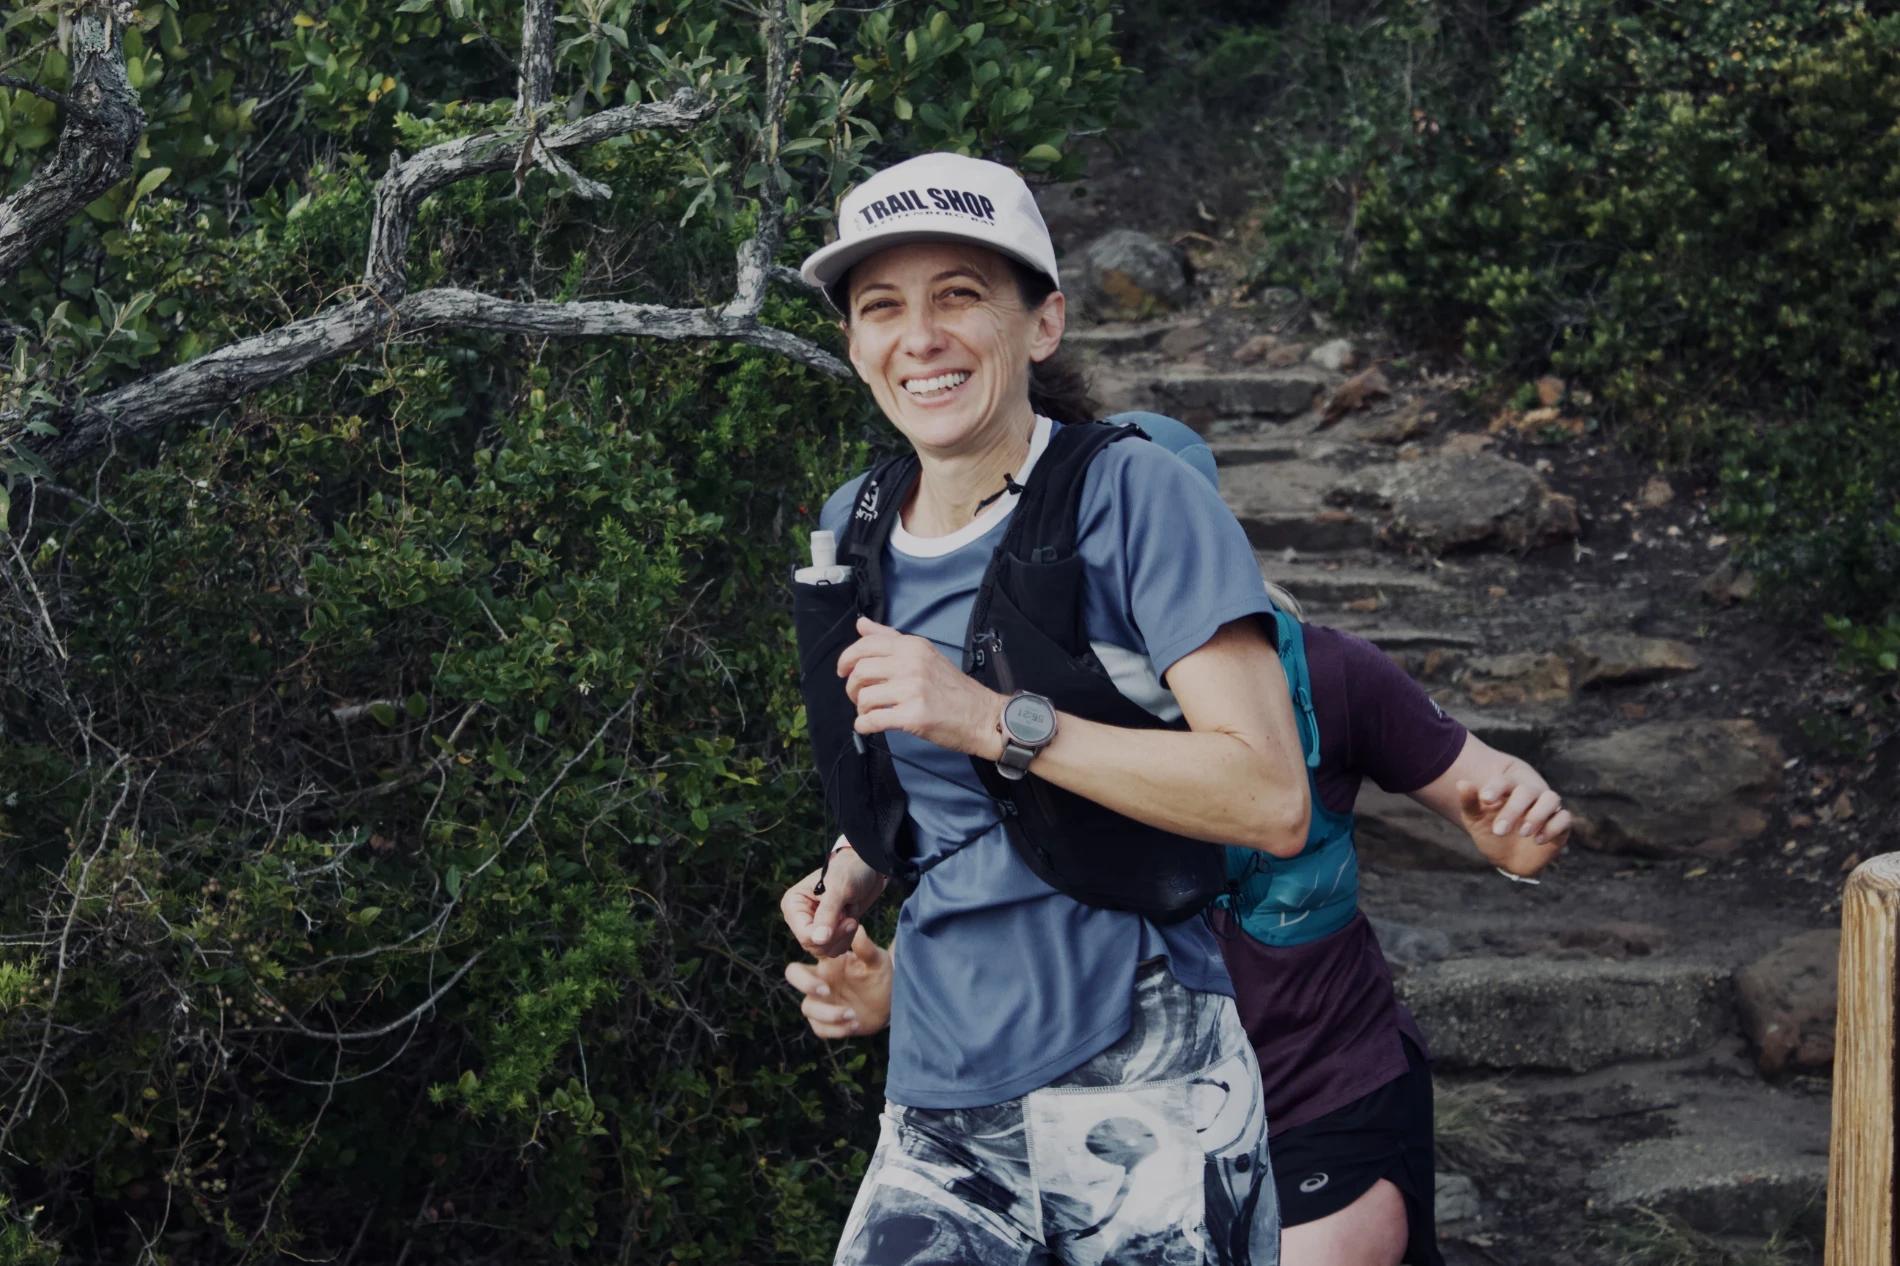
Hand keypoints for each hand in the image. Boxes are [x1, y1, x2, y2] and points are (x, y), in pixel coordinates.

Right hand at [780, 845, 885, 958]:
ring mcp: (813, 927)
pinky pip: (837, 948)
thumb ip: (828, 914)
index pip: (804, 934)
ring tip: (851, 911)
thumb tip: (819, 940)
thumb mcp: (839, 889)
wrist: (867, 869)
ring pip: (827, 950)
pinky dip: (849, 936)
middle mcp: (799, 918)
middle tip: (853, 917)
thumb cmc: (850, 871)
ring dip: (846, 934)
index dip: (827, 936)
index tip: (850, 923)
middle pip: (815, 946)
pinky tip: (851, 917)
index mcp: (793, 904)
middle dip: (839, 933)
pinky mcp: (827, 932)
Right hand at [784, 927, 893, 1038]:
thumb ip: (865, 947)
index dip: (810, 953)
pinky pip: (820, 1029)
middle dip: (806, 984)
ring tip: (852, 1014)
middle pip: (794, 975)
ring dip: (828, 1013)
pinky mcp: (830, 1023)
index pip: (808, 949)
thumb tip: (857, 927)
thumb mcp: (877, 959)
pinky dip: (835, 1030)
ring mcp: (823, 1002)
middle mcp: (821, 979)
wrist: (893, 999)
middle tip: (827, 990)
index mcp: (829, 960)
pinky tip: (854, 1024)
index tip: (833, 958)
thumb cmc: (881, 973)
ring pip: (807, 1008)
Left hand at [837, 617, 1006, 758]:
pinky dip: (864, 725)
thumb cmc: (953, 688)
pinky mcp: (914, 715)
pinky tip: (868, 726)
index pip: (866, 645)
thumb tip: (861, 623)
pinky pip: (874, 720)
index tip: (843, 672)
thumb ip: (890, 638)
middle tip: (859, 697)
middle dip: (852, 687)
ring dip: (860, 709)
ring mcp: (913, 689)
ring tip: (870, 712)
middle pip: (860, 671)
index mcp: (913, 646)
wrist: (982, 716)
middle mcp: (912, 663)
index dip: (847, 659)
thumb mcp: (925, 653)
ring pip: (864, 697)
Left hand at [1457, 767, 1570, 857]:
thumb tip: (1461, 783)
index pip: (1505, 781)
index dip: (1496, 788)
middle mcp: (1531, 796)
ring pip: (1552, 799)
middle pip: (1527, 791)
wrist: (1507, 857)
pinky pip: (1565, 818)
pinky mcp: (1560, 826)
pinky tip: (1537, 840)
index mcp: (1509, 790)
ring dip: (1537, 815)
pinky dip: (1553, 827)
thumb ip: (1469, 802)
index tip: (1484, 799)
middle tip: (1500, 830)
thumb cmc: (1490, 832)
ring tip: (1523, 832)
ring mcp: (1547, 809)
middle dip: (1513, 810)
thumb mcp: (1475, 819)